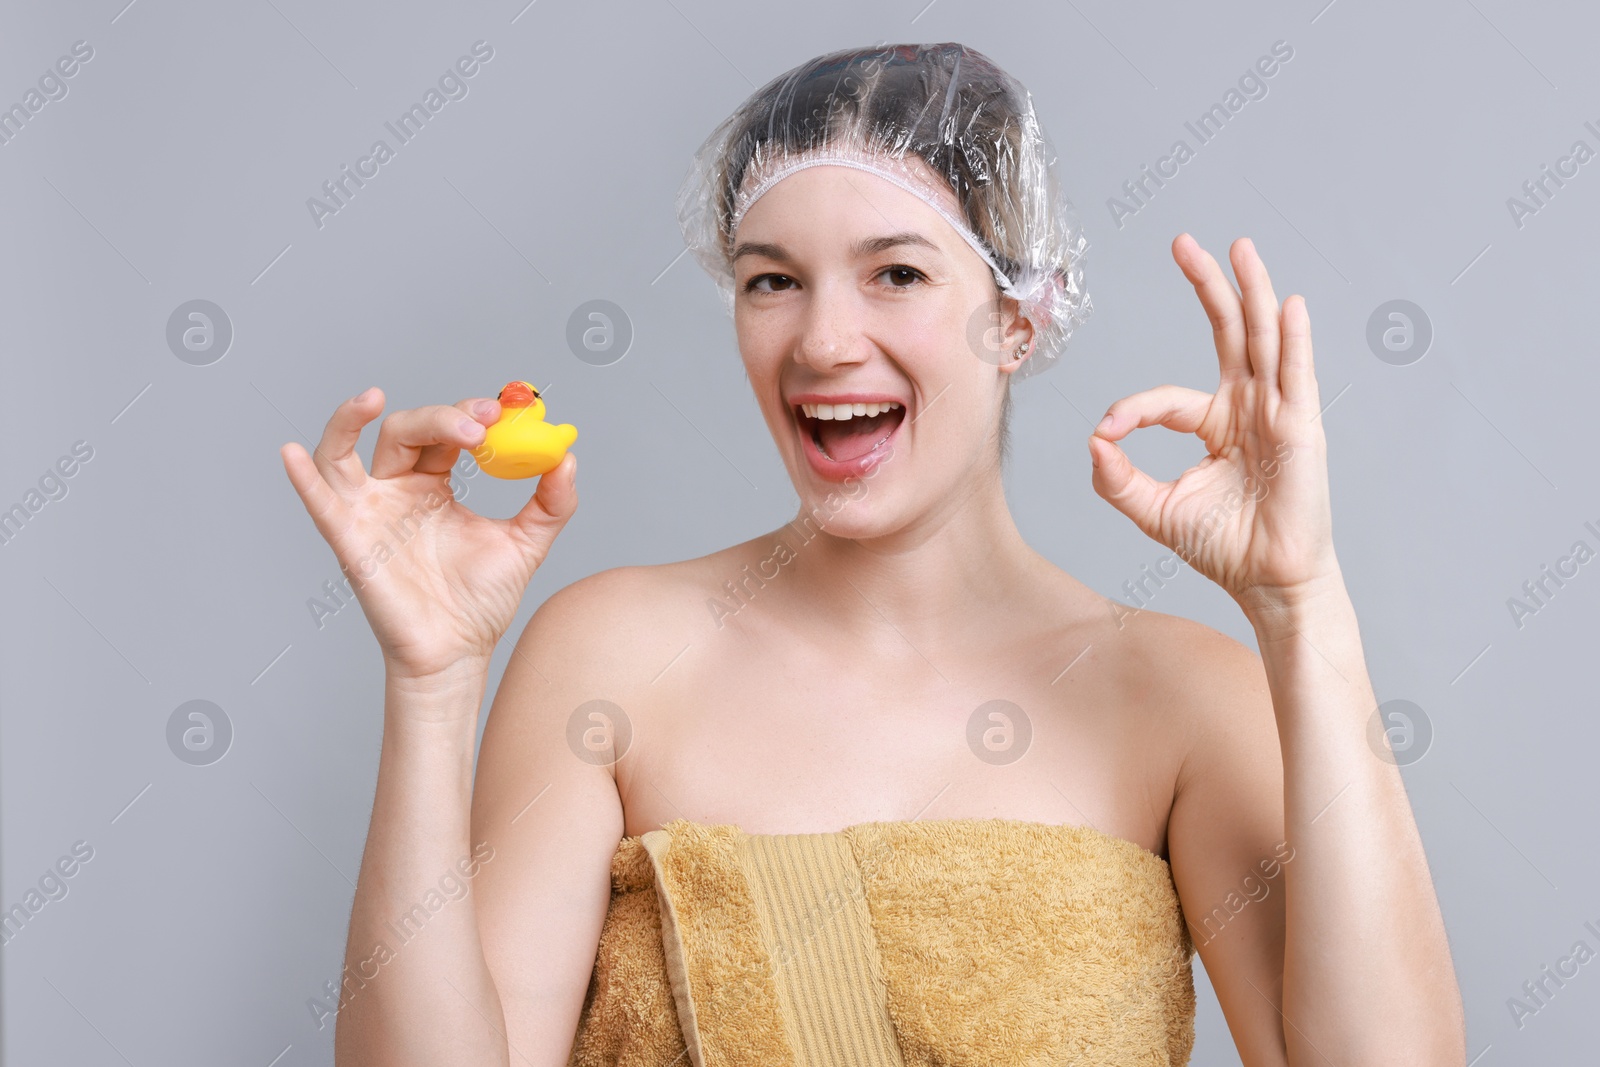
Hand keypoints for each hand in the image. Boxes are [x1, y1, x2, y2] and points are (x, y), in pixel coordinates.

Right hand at [280, 387, 578, 680]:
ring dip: (349, 419)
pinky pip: (319, 504)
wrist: (459, 652)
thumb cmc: (481, 601)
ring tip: (371, 398)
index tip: (499, 413)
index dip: (466, 415)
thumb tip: (566, 456)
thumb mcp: (527, 543)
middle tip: (479, 424)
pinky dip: (303, 477)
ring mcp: (369, 513)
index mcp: (434, 485)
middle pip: (404, 432)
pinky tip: (293, 452)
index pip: (443, 433)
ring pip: (344, 452)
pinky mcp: (350, 541)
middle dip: (440, 419)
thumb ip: (551, 502)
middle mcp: (396, 491)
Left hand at [1086, 235, 1338, 614]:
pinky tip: (1289, 304)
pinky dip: (1294, 339)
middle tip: (1183, 242)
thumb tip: (1092, 440)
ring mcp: (1276, 413)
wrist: (1265, 581)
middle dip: (1206, 286)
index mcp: (1215, 424)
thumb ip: (1118, 478)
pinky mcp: (1301, 428)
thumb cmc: (1222, 547)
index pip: (1166, 398)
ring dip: (1252, 291)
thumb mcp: (1153, 509)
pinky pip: (1297, 375)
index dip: (1131, 410)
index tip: (1107, 433)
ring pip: (1262, 339)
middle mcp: (1247, 408)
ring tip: (1239, 247)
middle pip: (1228, 333)